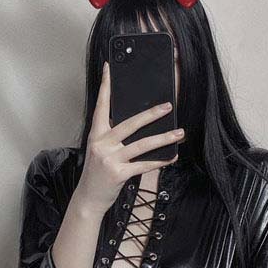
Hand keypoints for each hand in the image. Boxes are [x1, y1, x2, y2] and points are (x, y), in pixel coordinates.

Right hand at [75, 60, 184, 214]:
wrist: (88, 199)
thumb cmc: (96, 174)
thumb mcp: (99, 151)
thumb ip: (113, 137)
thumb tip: (138, 125)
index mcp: (96, 135)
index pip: (101, 106)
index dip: (105, 86)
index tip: (109, 68)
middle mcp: (102, 144)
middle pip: (130, 124)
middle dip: (151, 114)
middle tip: (168, 106)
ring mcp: (110, 159)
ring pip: (142, 145)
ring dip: (163, 138)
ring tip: (179, 133)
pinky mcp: (119, 174)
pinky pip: (144, 165)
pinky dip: (160, 161)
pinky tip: (172, 156)